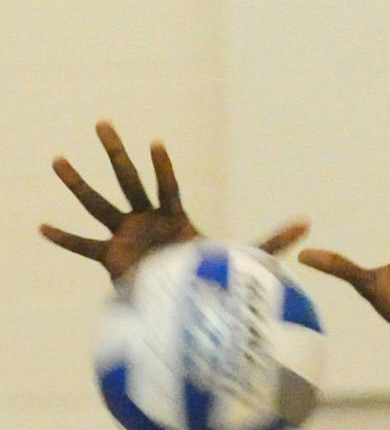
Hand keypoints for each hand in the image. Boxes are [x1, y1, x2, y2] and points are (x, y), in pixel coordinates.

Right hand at [40, 121, 306, 281]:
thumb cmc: (213, 275)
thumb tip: (308, 222)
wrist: (189, 305)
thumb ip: (274, 239)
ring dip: (79, 183)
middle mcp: (147, 220)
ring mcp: (126, 235)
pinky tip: (41, 227)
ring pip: (99, 204)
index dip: (164, 167)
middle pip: (129, 180)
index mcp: (175, 216)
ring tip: (58, 160)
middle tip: (103, 123)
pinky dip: (64, 239)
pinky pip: (84, 246)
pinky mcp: (112, 258)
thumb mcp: (243, 254)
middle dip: (117, 152)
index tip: (157, 142)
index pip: (168, 186)